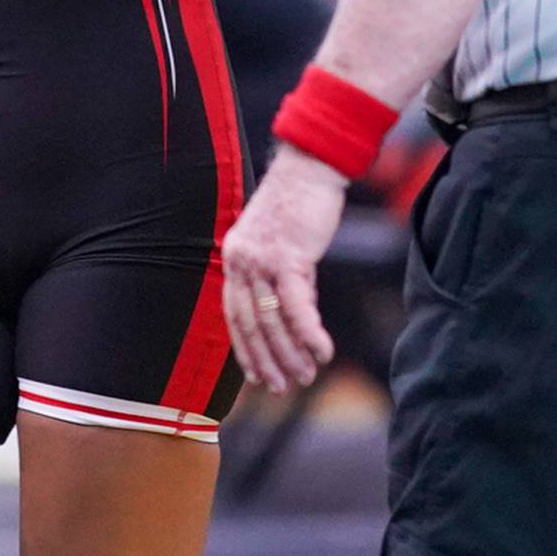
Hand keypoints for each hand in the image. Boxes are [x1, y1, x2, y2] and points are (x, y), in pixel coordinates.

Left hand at [222, 145, 348, 392]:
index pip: (234, 315)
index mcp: (234, 258)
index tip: (258, 377)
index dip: (245, 350)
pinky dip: (309, 333)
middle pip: (251, 324)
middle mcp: (240, 261)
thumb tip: (292, 314)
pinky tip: (323, 353)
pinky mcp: (288, 257)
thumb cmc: (299, 204)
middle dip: (267, 361)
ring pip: (272, 320)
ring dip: (290, 354)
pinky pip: (297, 306)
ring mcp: (261, 260)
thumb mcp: (279, 243)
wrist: (311, 168)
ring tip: (305, 376)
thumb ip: (279, 276)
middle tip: (283, 387)